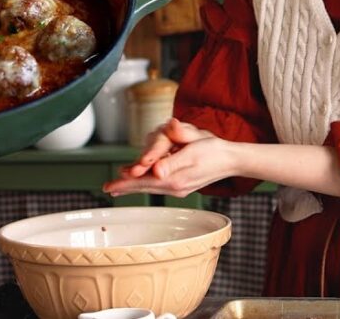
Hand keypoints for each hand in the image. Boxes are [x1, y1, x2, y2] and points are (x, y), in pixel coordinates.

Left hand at [103, 118, 237, 196]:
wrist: (232, 159)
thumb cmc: (213, 150)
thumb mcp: (193, 150)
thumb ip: (173, 161)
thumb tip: (156, 170)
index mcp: (175, 178)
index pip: (143, 182)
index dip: (125, 183)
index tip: (109, 186)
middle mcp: (175, 187)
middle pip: (144, 187)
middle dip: (125, 187)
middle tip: (107, 189)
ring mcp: (179, 188)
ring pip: (151, 187)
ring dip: (134, 186)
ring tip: (118, 187)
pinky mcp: (183, 185)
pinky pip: (159, 185)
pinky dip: (146, 184)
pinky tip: (142, 182)